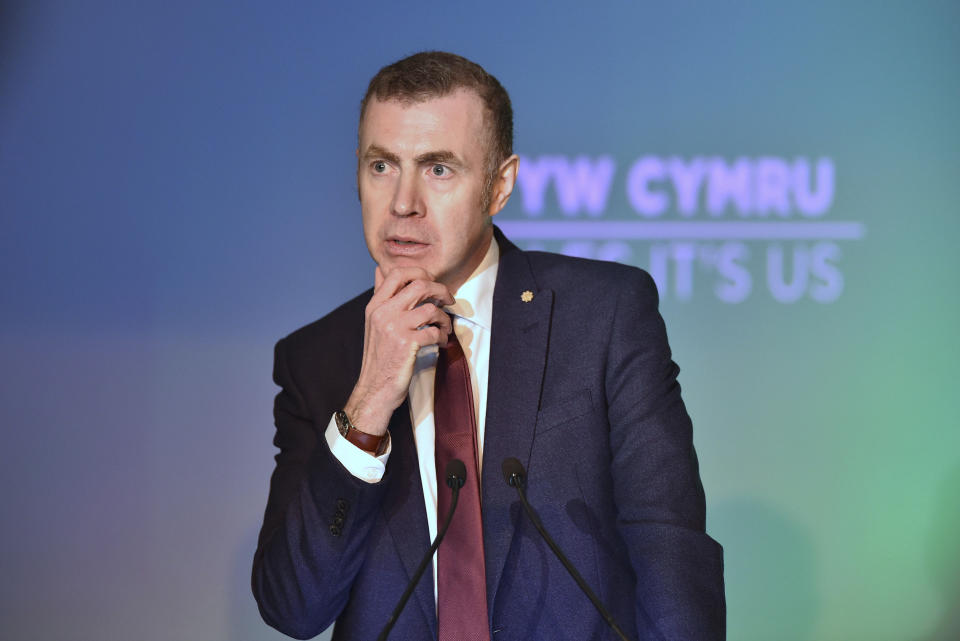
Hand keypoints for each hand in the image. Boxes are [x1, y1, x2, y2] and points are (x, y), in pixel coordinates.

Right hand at [343, 266, 453, 434]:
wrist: (374, 388)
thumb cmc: (379, 357)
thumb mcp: (374, 322)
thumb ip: (381, 297)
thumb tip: (380, 270)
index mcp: (374, 305)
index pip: (397, 273)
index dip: (419, 271)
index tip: (432, 281)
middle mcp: (382, 312)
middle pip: (419, 284)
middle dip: (440, 289)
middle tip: (448, 299)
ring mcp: (394, 328)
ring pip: (430, 308)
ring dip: (444, 317)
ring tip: (445, 327)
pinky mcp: (407, 344)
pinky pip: (434, 331)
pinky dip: (443, 336)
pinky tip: (441, 342)